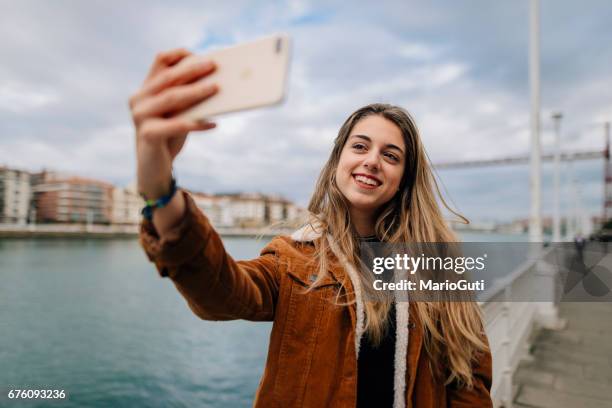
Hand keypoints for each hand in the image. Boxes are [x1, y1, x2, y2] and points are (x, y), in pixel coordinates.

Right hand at [129, 48, 218, 198]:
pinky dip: (196, 123)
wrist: (153, 168)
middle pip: (168, 77)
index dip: (180, 55)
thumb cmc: (170, 136)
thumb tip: (216, 83)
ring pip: (171, 98)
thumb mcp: (178, 113)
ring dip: (196, 92)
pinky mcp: (147, 134)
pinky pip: (176, 125)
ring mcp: (140, 116)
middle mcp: (139, 99)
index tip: (201, 54)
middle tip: (214, 66)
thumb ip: (188, 98)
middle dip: (192, 70)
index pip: (160, 61)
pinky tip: (213, 123)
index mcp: (146, 89)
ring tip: (217, 88)